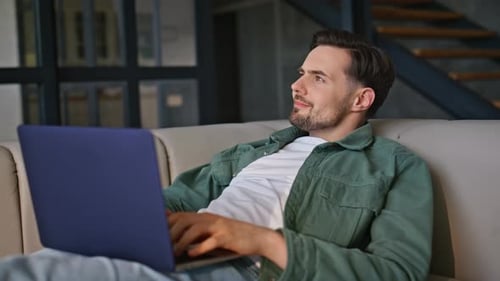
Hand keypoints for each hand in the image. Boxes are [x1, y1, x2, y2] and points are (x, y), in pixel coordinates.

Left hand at [168, 212, 286, 268]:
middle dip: (170, 233)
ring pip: (194, 230)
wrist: (257, 237)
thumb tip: (175, 233)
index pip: (180, 215)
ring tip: (174, 252)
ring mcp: (218, 227)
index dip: (165, 223)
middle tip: (162, 247)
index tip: (154, 233)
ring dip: (182, 241)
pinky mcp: (226, 237)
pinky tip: (191, 254)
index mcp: (204, 217)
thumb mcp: (212, 231)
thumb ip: (195, 230)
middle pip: (184, 220)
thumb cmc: (232, 237)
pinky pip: (210, 241)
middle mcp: (209, 219)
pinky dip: (199, 248)